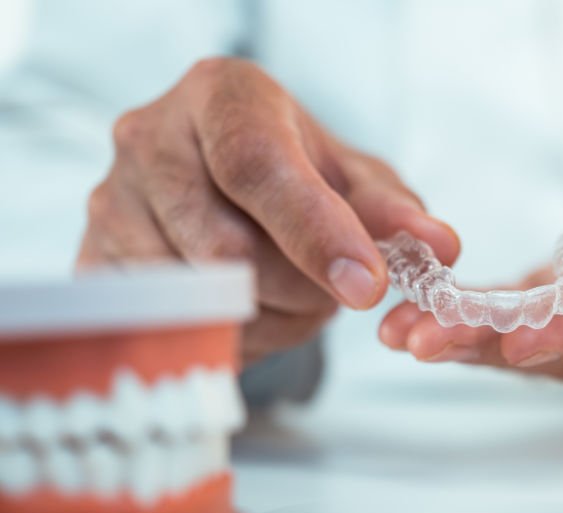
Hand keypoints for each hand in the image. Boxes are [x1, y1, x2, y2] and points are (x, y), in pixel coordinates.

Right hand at [78, 57, 458, 363]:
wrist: (219, 186)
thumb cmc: (296, 176)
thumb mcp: (354, 181)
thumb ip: (394, 211)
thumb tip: (440, 245)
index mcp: (221, 96)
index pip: (258, 165)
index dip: (316, 233)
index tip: (367, 286)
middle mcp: (148, 137)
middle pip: (225, 246)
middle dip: (298, 289)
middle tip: (332, 290)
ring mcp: (110, 202)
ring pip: (197, 298)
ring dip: (266, 317)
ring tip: (286, 292)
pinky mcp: (92, 263)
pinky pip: (168, 328)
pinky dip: (225, 336)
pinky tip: (246, 309)